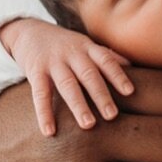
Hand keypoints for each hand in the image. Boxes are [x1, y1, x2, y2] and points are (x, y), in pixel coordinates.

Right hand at [0, 18, 132, 134]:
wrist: (28, 30)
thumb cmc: (64, 44)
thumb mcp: (85, 44)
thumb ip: (106, 55)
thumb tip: (133, 65)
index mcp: (87, 47)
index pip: (105, 60)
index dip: (118, 75)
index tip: (130, 92)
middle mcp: (72, 53)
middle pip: (88, 74)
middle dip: (101, 95)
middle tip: (112, 115)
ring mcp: (52, 62)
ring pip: (67, 84)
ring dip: (78, 105)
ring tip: (88, 125)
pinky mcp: (35, 71)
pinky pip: (39, 94)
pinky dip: (44, 113)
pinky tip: (49, 131)